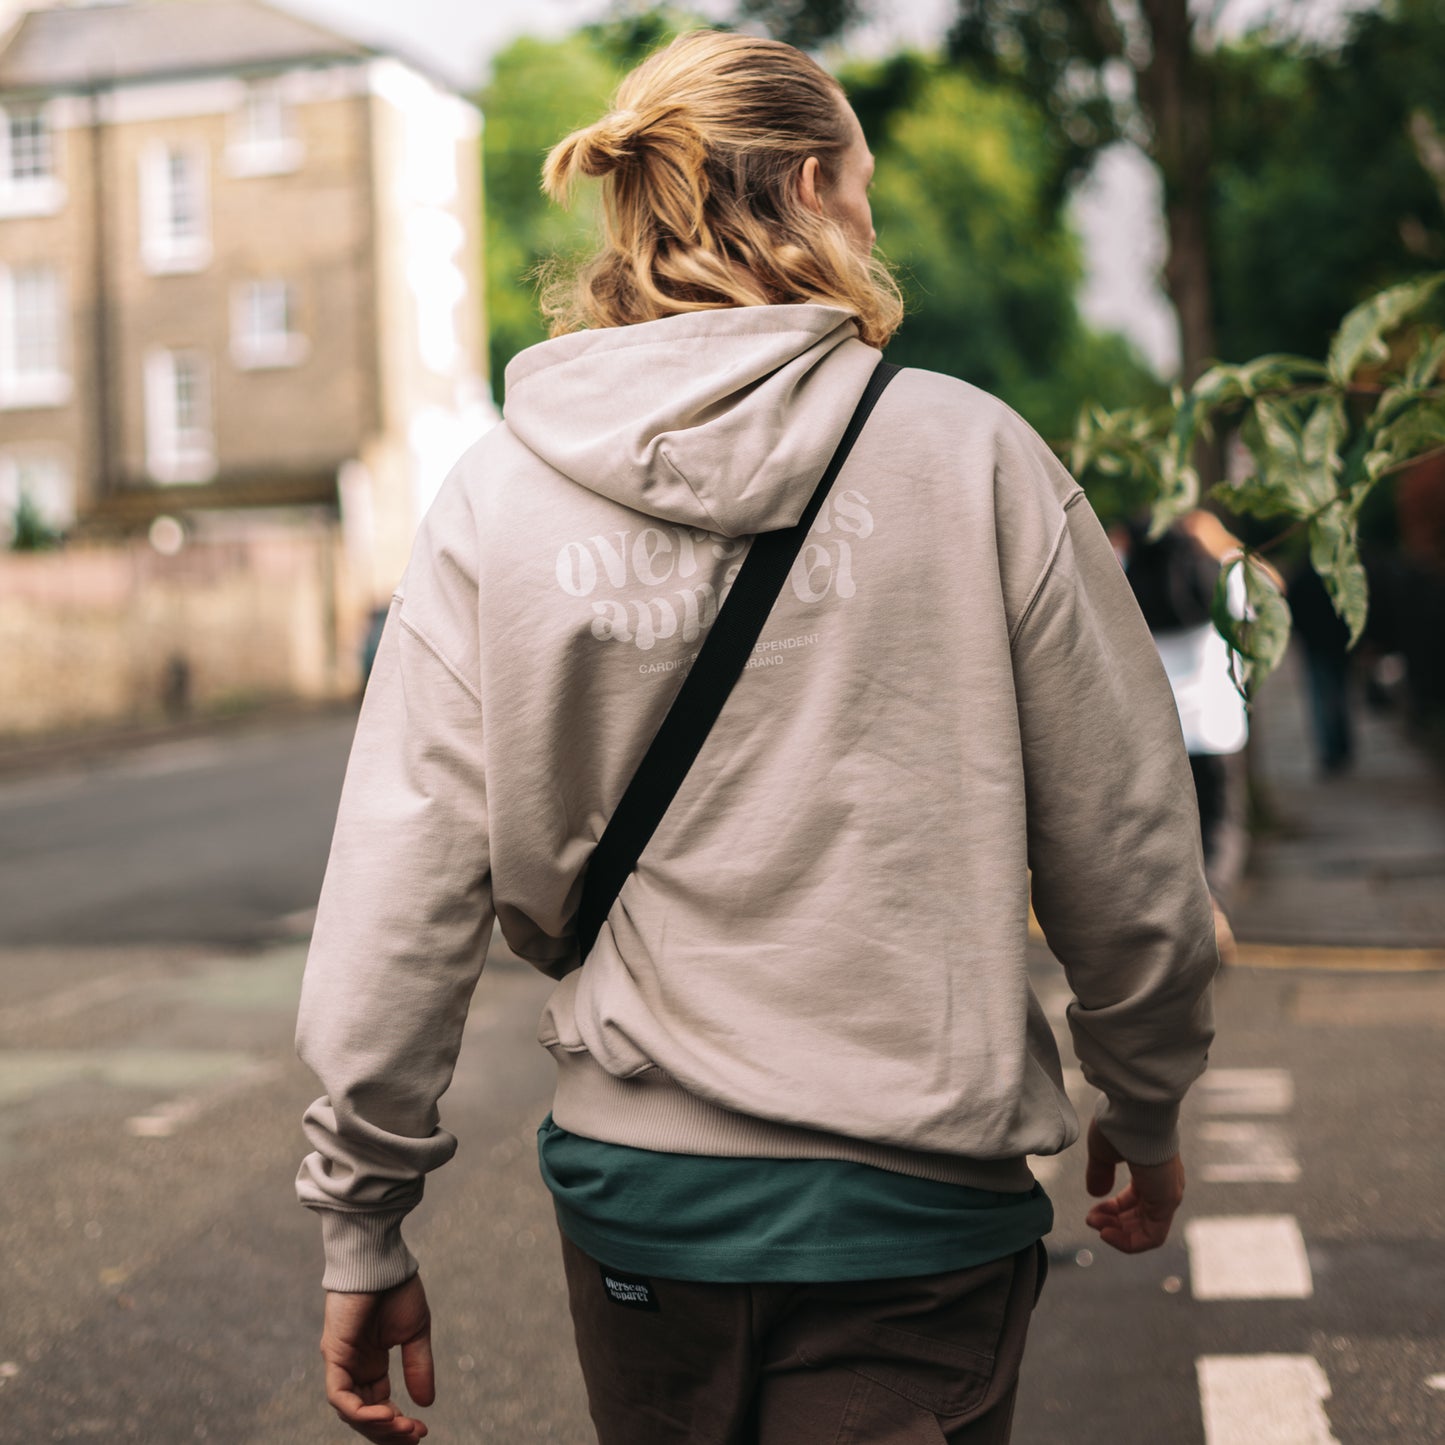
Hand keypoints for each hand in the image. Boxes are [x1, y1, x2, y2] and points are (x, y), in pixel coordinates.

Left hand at [320, 1274, 433, 1441]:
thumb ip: (418, 1367)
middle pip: (364, 1416)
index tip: (422, 1431)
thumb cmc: (396, 1288)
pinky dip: (361, 1411)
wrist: (381, 1260)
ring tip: (405, 1429)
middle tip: (415, 1438)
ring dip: (378, 1426)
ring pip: (351, 1412)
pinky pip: (340, 1396)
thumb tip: (426, 1404)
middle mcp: (352, 1368)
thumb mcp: (414, 1333)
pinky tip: (388, 1414)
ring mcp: (340, 1363)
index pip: (379, 1407)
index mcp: (370, 1364)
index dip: (398, 1424)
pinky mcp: (333, 1355)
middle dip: (389, 1433)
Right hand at [1083, 1119, 1184, 1253]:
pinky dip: (1129, 1242)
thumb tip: (1096, 1194)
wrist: (1136, 1112)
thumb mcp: (1103, 1151)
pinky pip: (1152, 1236)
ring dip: (1118, 1234)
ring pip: (1146, 1230)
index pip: (1135, 1200)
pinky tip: (1106, 1233)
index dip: (1112, 1209)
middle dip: (1113, 1222)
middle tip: (1090, 1220)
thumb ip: (1100, 1172)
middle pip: (1140, 1218)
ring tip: (1096, 1227)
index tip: (1092, 1210)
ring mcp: (1167, 1194)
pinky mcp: (1167, 1202)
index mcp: (1151, 1170)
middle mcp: (1163, 1185)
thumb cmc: (1119, 1125)